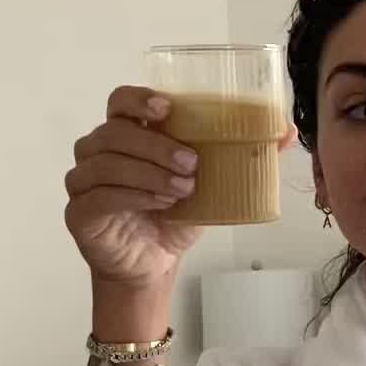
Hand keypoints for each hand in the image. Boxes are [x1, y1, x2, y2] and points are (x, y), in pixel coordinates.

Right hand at [65, 84, 297, 290]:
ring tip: (183, 189)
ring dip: (148, 172)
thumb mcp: (212, 184)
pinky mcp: (80, 212)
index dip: (139, 100)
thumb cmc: (173, 217)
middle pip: (114, 132)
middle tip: (192, 164)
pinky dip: (132, 196)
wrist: (153, 265)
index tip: (167, 110)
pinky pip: (99, 195)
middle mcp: (98, 152)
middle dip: (156, 146)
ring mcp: (84, 181)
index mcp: (126, 134)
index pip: (120, 101)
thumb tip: (285, 130)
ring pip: (106, 163)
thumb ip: (242, 155)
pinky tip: (160, 203)